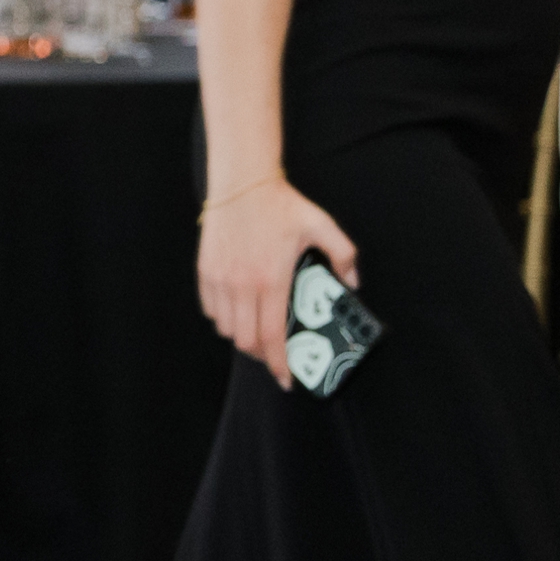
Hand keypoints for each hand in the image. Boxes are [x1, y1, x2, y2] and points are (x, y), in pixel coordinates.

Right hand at [198, 176, 352, 386]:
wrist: (243, 182)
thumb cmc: (281, 204)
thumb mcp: (320, 224)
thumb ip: (343, 254)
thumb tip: (353, 282)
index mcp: (272, 280)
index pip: (272, 338)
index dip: (279, 364)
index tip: (286, 378)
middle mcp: (243, 286)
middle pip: (247, 342)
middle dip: (262, 355)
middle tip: (274, 353)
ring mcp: (222, 281)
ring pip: (228, 330)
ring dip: (243, 336)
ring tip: (256, 327)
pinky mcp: (207, 273)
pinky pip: (213, 311)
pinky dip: (225, 318)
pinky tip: (238, 308)